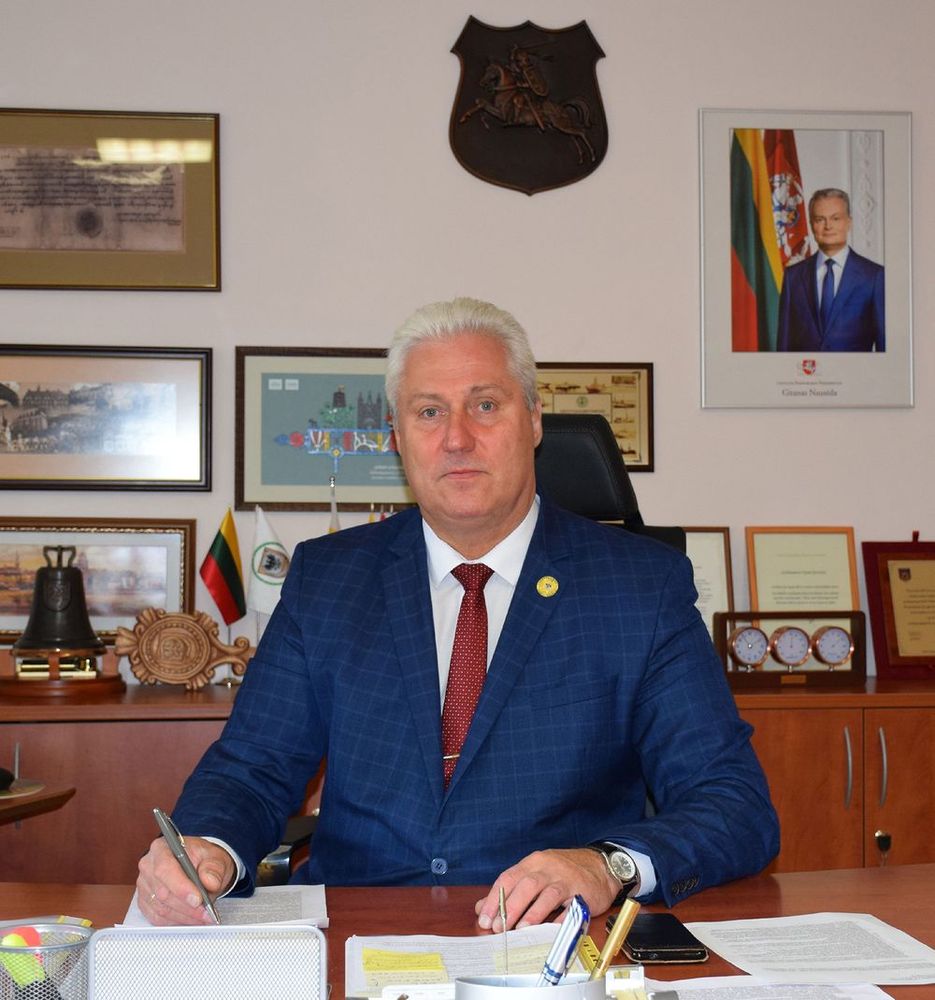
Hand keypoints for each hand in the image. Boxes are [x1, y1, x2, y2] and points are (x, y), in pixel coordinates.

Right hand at [136, 836, 235, 925]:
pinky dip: (176, 921)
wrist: (198, 864)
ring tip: (203, 917)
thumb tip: (210, 882)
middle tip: (207, 913)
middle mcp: (148, 866)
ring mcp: (144, 886)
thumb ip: (213, 867)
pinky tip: (191, 919)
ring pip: (161, 908)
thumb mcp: (214, 857)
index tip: (198, 899)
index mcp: (161, 848)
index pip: (165, 869)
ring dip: (184, 916)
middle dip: (188, 907)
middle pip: (163, 893)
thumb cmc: (203, 859)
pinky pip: (157, 918)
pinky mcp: (145, 902)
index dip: (181, 887)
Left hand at [474, 848, 618, 930]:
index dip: (494, 898)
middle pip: (526, 885)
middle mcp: (548, 868)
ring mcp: (566, 879)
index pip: (508, 878)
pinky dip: (560, 919)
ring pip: (547, 894)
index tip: (484, 918)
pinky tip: (550, 931)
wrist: (599, 865)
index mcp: (533, 862)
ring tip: (520, 929)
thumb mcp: (534, 873)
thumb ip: (510, 890)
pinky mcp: (583, 893)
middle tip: (499, 927)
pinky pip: (570, 907)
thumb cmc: (562, 871)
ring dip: (533, 913)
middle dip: (510, 907)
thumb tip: (482, 907)